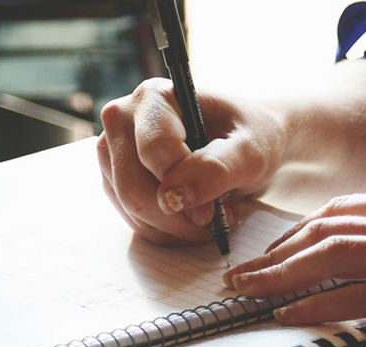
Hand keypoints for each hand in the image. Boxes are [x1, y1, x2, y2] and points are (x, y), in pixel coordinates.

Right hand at [97, 78, 285, 244]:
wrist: (247, 142)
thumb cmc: (251, 136)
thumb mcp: (250, 151)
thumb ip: (216, 168)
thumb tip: (173, 197)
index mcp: (155, 97)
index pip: (154, 152)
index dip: (186, 187)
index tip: (216, 208)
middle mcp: (123, 119)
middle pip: (133, 188)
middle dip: (178, 216)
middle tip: (216, 218)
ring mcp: (114, 151)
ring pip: (131, 210)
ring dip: (175, 226)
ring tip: (210, 214)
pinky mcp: (116, 179)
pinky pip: (134, 220)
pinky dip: (167, 230)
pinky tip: (193, 217)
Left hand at [221, 192, 365, 346]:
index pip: (343, 210)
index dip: (299, 232)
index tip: (273, 252)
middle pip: (326, 230)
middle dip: (276, 253)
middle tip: (241, 275)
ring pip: (333, 256)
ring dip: (281, 275)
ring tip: (249, 293)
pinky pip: (361, 295)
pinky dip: (318, 304)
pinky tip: (291, 314)